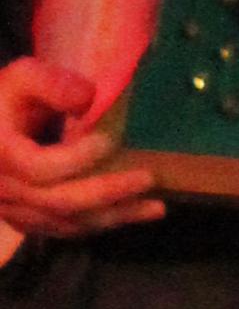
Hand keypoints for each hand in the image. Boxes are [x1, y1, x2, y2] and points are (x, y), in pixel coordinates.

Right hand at [0, 54, 163, 240]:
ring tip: (154, 207)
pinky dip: (95, 225)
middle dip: (108, 192)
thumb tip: (89, 98)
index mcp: (2, 156)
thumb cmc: (3, 99)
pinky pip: (61, 229)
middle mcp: (5, 191)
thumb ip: (53, 84)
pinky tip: (125, 215)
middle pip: (60, 202)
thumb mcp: (23, 78)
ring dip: (111, 217)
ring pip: (65, 223)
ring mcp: (13, 210)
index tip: (109, 140)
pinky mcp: (24, 219)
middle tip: (149, 179)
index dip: (76, 159)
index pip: (41, 169)